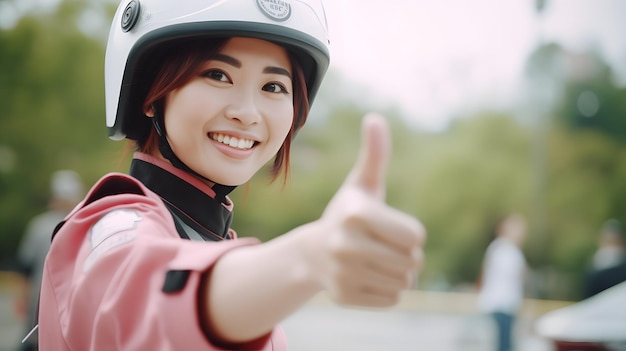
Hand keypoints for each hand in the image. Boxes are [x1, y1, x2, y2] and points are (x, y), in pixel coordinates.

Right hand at [308, 113, 425, 306]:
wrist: (312, 253)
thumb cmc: (347, 215)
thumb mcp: (362, 184)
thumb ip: (375, 155)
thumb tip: (375, 119)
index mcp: (356, 214)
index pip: (416, 237)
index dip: (411, 233)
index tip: (390, 228)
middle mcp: (346, 245)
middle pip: (412, 261)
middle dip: (407, 255)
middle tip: (384, 246)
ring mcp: (343, 273)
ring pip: (404, 282)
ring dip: (400, 273)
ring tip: (377, 261)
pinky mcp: (345, 296)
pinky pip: (392, 299)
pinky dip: (387, 290)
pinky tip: (368, 277)